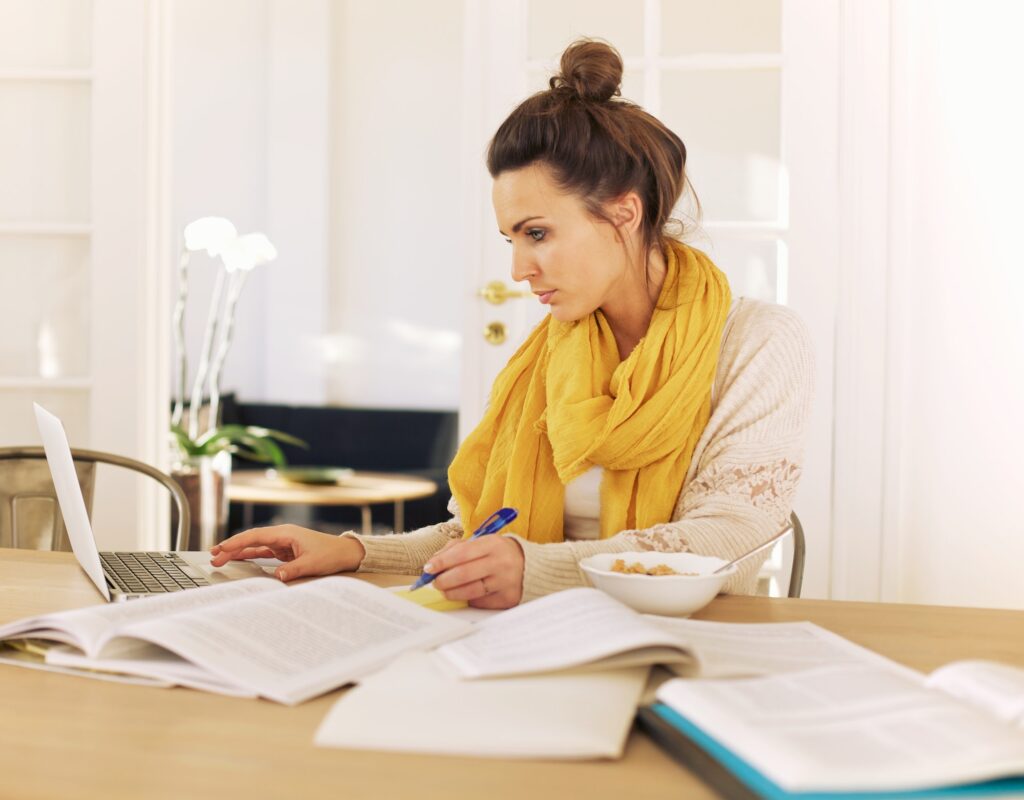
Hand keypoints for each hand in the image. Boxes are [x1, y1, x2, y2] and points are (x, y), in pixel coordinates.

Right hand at [209, 525, 364, 582]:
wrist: (345, 553)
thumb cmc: (331, 554)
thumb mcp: (312, 563)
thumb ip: (293, 570)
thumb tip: (277, 576)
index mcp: (285, 534)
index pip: (255, 537)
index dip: (236, 543)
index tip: (221, 549)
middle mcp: (282, 536)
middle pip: (251, 540)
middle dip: (232, 547)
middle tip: (213, 556)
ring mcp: (282, 543)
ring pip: (255, 546)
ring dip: (238, 552)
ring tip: (220, 558)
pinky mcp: (285, 551)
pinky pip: (263, 552)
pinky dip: (250, 555)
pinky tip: (239, 559)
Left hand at [428, 535, 524, 608]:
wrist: (527, 564)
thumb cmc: (496, 552)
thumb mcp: (480, 542)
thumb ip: (456, 548)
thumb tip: (434, 563)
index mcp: (493, 544)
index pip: (462, 553)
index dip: (442, 562)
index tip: (429, 568)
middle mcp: (502, 562)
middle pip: (464, 574)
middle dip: (443, 580)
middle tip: (435, 582)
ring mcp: (506, 582)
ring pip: (470, 592)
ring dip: (451, 593)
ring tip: (446, 590)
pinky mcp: (508, 598)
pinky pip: (480, 602)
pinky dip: (469, 599)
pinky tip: (468, 593)